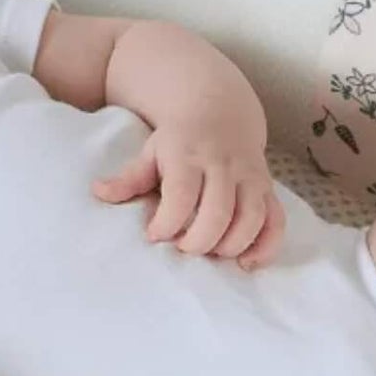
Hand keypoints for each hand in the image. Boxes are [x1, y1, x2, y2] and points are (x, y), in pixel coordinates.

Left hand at [92, 121, 284, 268]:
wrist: (220, 111)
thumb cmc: (179, 141)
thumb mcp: (150, 152)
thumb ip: (129, 178)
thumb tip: (99, 192)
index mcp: (189, 156)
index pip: (181, 195)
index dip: (167, 222)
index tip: (154, 235)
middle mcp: (224, 165)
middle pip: (219, 212)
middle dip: (199, 240)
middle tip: (182, 249)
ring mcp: (250, 176)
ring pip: (251, 218)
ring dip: (231, 245)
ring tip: (209, 254)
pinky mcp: (267, 188)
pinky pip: (276, 221)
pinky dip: (266, 246)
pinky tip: (245, 263)